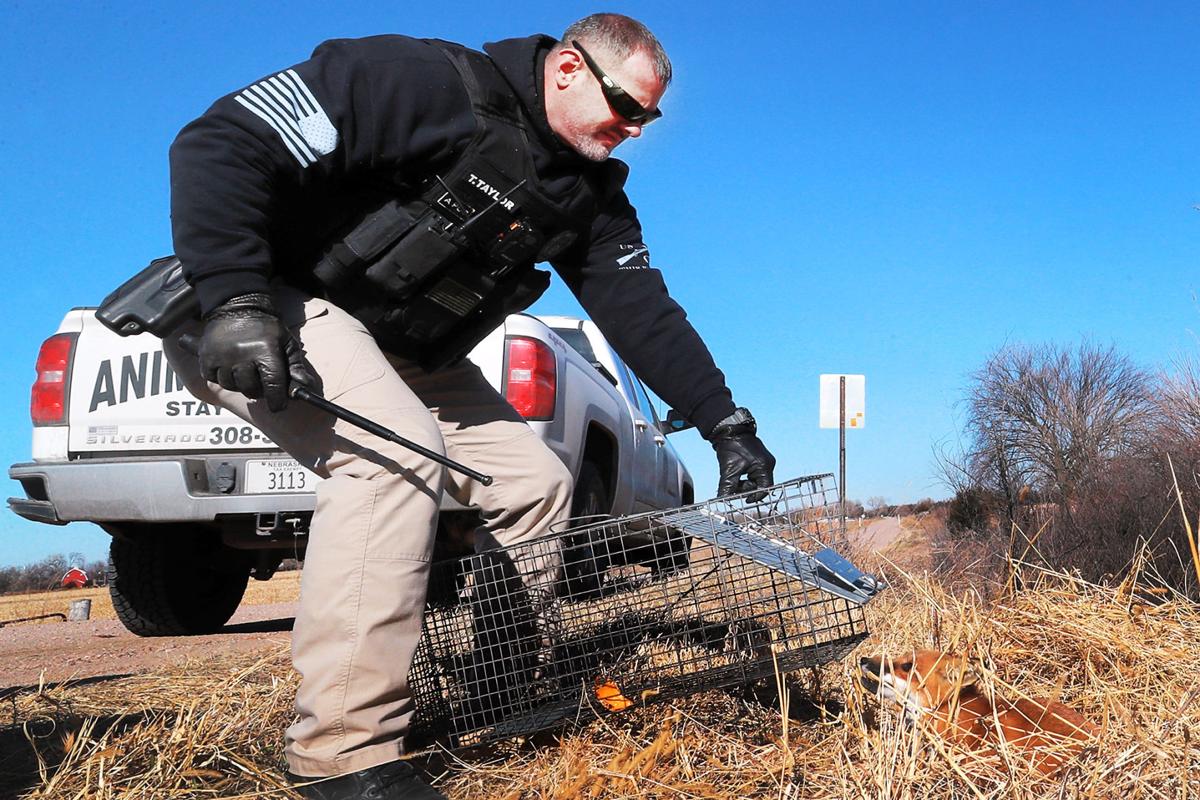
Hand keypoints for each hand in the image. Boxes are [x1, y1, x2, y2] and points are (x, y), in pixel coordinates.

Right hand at [180, 293, 314, 411]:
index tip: (279, 406)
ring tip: (246, 372)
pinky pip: (214, 379)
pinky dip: (223, 377)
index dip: (277, 400)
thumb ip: (296, 365)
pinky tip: (231, 368)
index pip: (272, 385)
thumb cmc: (266, 327)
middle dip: (260, 390)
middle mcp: (242, 355)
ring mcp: (221, 357)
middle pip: (251, 389)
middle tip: (263, 382)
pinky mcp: (206, 357)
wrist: (237, 306)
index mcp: (265, 351)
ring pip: (232, 386)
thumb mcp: (287, 342)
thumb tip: (305, 386)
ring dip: (240, 384)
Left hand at [709, 408, 775, 498]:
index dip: (754, 496)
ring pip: (756, 480)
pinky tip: (736, 472)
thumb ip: (727, 487)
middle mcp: (768, 464)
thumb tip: (722, 500)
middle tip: (733, 486)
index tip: (743, 500)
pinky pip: (754, 473)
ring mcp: (764, 461)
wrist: (729, 430)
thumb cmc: (731, 446)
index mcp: (764, 466)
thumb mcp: (729, 469)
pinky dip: (744, 476)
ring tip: (733, 476)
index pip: (765, 489)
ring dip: (744, 483)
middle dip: (746, 488)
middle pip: (760, 485)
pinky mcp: (759, 459)